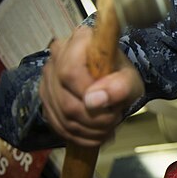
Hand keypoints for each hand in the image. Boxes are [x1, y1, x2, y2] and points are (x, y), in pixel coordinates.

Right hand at [39, 26, 143, 146]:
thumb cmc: (121, 76)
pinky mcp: (45, 98)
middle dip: (94, 118)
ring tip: (107, 127)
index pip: (71, 71)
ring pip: (61, 115)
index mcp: (79, 41)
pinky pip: (56, 124)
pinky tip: (95, 134)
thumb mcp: (131, 80)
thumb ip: (120, 86)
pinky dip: (79, 135)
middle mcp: (57, 56)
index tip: (110, 104)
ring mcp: (47, 78)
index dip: (88, 93)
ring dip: (88, 129)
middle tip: (114, 119)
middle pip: (65, 98)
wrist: (112, 82)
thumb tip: (94, 101)